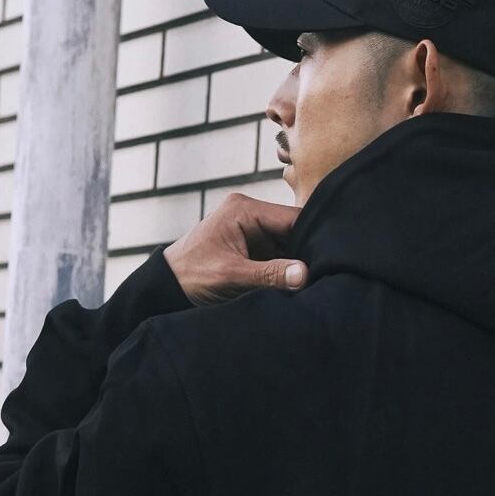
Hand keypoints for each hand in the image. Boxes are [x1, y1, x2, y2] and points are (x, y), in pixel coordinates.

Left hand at [162, 192, 306, 305]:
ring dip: (294, 262)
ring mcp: (251, 229)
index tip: (326, 260)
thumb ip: (269, 274)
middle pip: (293, 230)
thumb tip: (304, 274)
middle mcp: (250, 213)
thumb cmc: (192, 275)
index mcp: (244, 210)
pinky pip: (277, 253)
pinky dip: (285, 268)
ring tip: (307, 281)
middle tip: (319, 275)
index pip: (292, 218)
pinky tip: (294, 282)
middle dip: (304, 252)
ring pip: (287, 243)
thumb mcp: (232, 275)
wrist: (168, 286)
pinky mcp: (251, 245)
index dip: (311, 238)